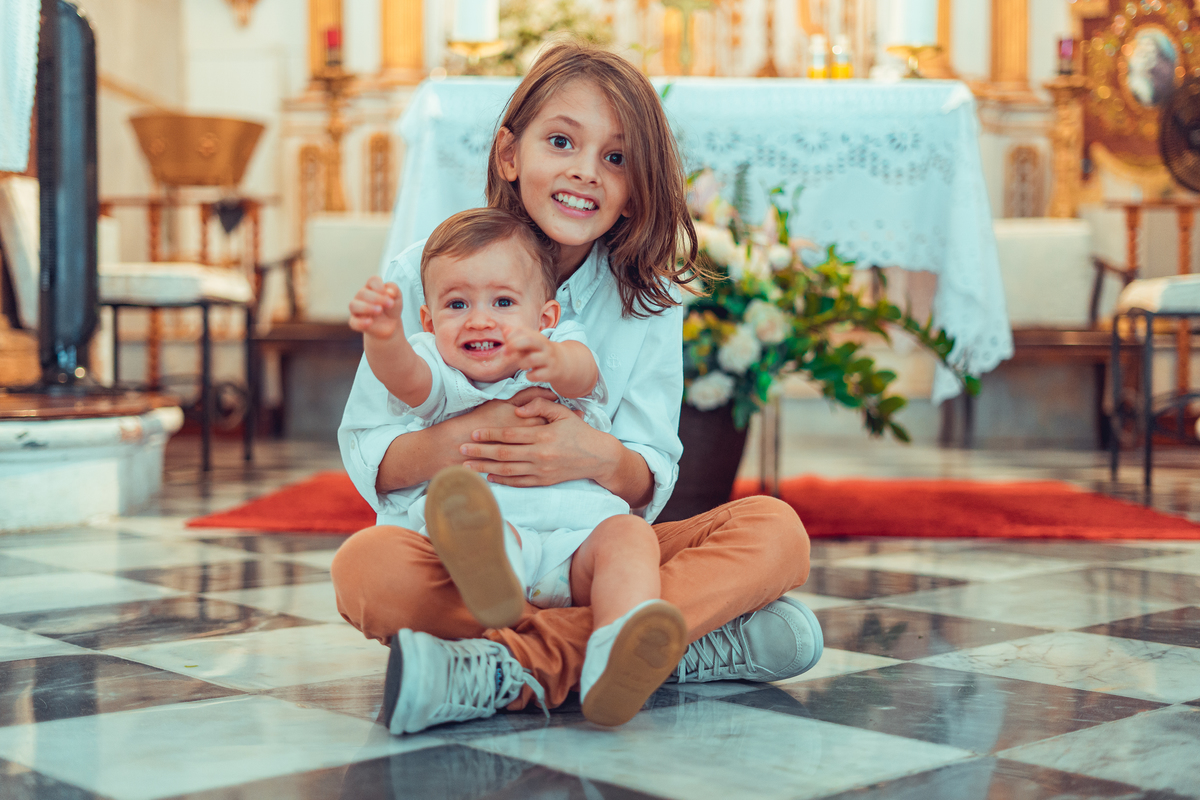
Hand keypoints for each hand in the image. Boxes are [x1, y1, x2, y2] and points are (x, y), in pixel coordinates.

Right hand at [349, 276, 401, 339]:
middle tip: (390, 304)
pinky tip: (370, 322)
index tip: (390, 294)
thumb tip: (389, 292)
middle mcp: (362, 296)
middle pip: (362, 292)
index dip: (380, 286)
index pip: (372, 281)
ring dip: (366, 307)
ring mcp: (357, 309)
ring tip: (379, 311)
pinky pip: (353, 322)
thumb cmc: (391, 307)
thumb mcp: (397, 297)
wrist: (391, 324)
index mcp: (372, 287)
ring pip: (353, 305)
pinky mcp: (355, 322)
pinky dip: (361, 322)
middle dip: (377, 298)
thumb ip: (394, 290)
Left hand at [460, 395, 613, 487]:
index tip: (473, 433)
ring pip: (507, 470)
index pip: (510, 435)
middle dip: (480, 452)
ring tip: (467, 466)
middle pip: (503, 454)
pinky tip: (489, 477)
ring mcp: (542, 470)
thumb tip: (518, 411)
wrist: (598, 457)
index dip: (489, 434)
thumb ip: (540, 406)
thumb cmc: (579, 432)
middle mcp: (540, 454)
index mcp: (543, 435)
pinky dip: (503, 481)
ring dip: (485, 468)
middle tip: (460, 449)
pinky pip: (519, 482)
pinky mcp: (544, 481)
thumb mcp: (563, 413)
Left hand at [504, 326, 560, 384]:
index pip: (523, 330)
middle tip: (505, 352)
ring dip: (521, 363)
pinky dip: (529, 376)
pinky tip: (530, 374)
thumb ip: (517, 337)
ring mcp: (549, 359)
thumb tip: (505, 331)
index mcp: (538, 337)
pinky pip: (536, 375)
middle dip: (514, 345)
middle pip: (529, 340)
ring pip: (531, 359)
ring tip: (523, 365)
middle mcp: (545, 346)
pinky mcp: (551, 372)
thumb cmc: (540, 352)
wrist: (562, 363)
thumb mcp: (531, 342)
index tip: (505, 342)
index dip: (511, 335)